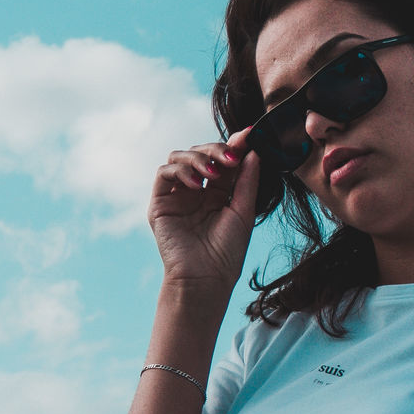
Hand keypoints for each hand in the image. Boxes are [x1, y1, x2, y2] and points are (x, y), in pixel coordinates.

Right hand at [148, 127, 259, 289]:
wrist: (206, 279)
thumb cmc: (227, 252)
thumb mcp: (243, 211)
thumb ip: (247, 180)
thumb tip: (253, 150)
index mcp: (218, 192)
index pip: (223, 160)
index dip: (235, 145)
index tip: (249, 134)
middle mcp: (196, 190)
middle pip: (201, 153)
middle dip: (217, 149)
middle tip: (231, 156)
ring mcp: (176, 195)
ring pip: (179, 157)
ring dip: (198, 158)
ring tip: (213, 173)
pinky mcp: (160, 203)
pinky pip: (164, 173)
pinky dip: (180, 170)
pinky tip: (196, 183)